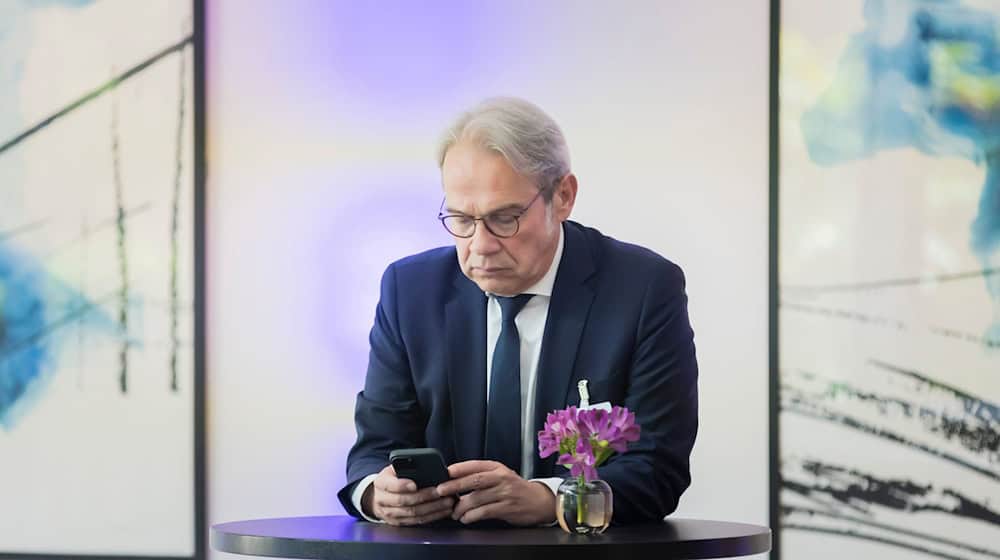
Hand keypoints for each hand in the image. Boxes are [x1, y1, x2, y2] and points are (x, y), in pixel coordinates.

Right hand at [362, 465, 454, 525]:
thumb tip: (424, 464)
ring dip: (432, 508)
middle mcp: (383, 500)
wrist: (379, 497)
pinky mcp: (399, 523)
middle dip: (424, 496)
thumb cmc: (392, 479)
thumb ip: (405, 466)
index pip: (390, 485)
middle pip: (404, 501)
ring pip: (413, 513)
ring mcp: (390, 514)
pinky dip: (432, 516)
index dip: (402, 486)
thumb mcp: (393, 469)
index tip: (414, 484)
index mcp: (381, 483)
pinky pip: (417, 521)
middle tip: (439, 491)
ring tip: (446, 501)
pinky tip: (443, 510)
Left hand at [435, 460, 555, 525]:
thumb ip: (481, 476)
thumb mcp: (501, 475)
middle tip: (440, 491)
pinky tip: (466, 518)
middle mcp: (501, 478)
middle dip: (454, 486)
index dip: (458, 468)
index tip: (444, 472)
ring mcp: (505, 493)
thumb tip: (454, 480)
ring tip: (454, 512)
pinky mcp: (507, 508)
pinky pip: (484, 512)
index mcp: (497, 468)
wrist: (539, 501)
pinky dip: (471, 516)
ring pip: (477, 498)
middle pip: (474, 480)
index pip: (475, 465)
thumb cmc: (515, 488)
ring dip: (460, 507)